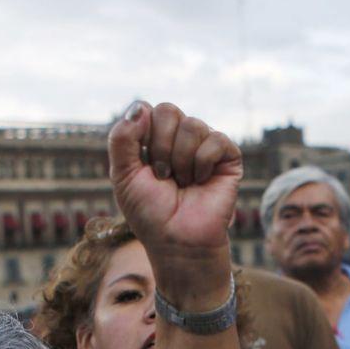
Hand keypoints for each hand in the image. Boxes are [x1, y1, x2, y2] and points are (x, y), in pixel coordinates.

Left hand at [107, 101, 241, 299]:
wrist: (177, 241)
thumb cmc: (149, 214)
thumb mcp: (123, 175)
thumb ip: (121, 138)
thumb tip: (140, 106)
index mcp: (153, 139)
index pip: (146, 110)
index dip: (141, 134)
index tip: (143, 165)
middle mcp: (179, 138)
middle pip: (168, 111)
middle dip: (160, 147)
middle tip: (163, 176)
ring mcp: (204, 146)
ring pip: (192, 125)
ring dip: (181, 160)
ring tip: (182, 183)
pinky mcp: (228, 157)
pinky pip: (215, 139)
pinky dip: (203, 164)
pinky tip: (201, 182)